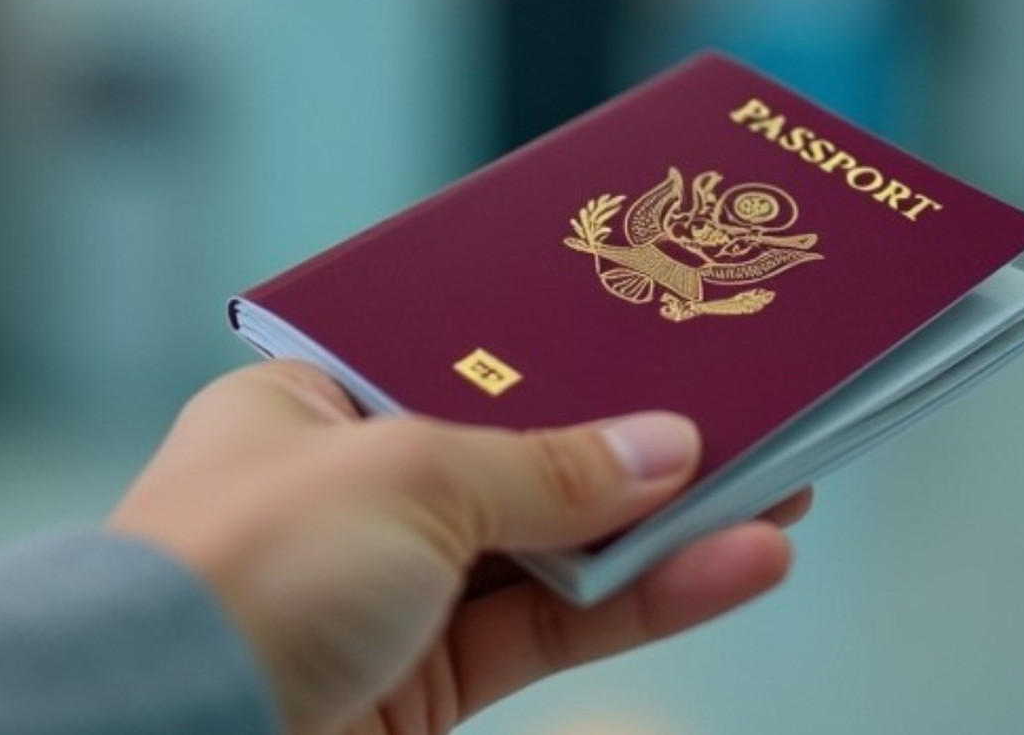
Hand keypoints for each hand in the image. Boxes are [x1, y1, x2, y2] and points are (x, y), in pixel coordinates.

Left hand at [107, 361, 808, 734]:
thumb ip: (545, 466)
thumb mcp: (404, 476)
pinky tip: (733, 565)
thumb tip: (665, 447)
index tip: (656, 334)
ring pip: (552, 549)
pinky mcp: (418, 690)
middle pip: (520, 453)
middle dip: (636, 442)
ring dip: (666, 526)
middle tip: (755, 411)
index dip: (561, 351)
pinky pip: (551, 628)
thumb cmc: (239, 572)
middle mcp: (343, 490)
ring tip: (785, 490)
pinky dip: (642, 602)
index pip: (457, 358)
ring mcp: (385, 594)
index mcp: (305, 402)